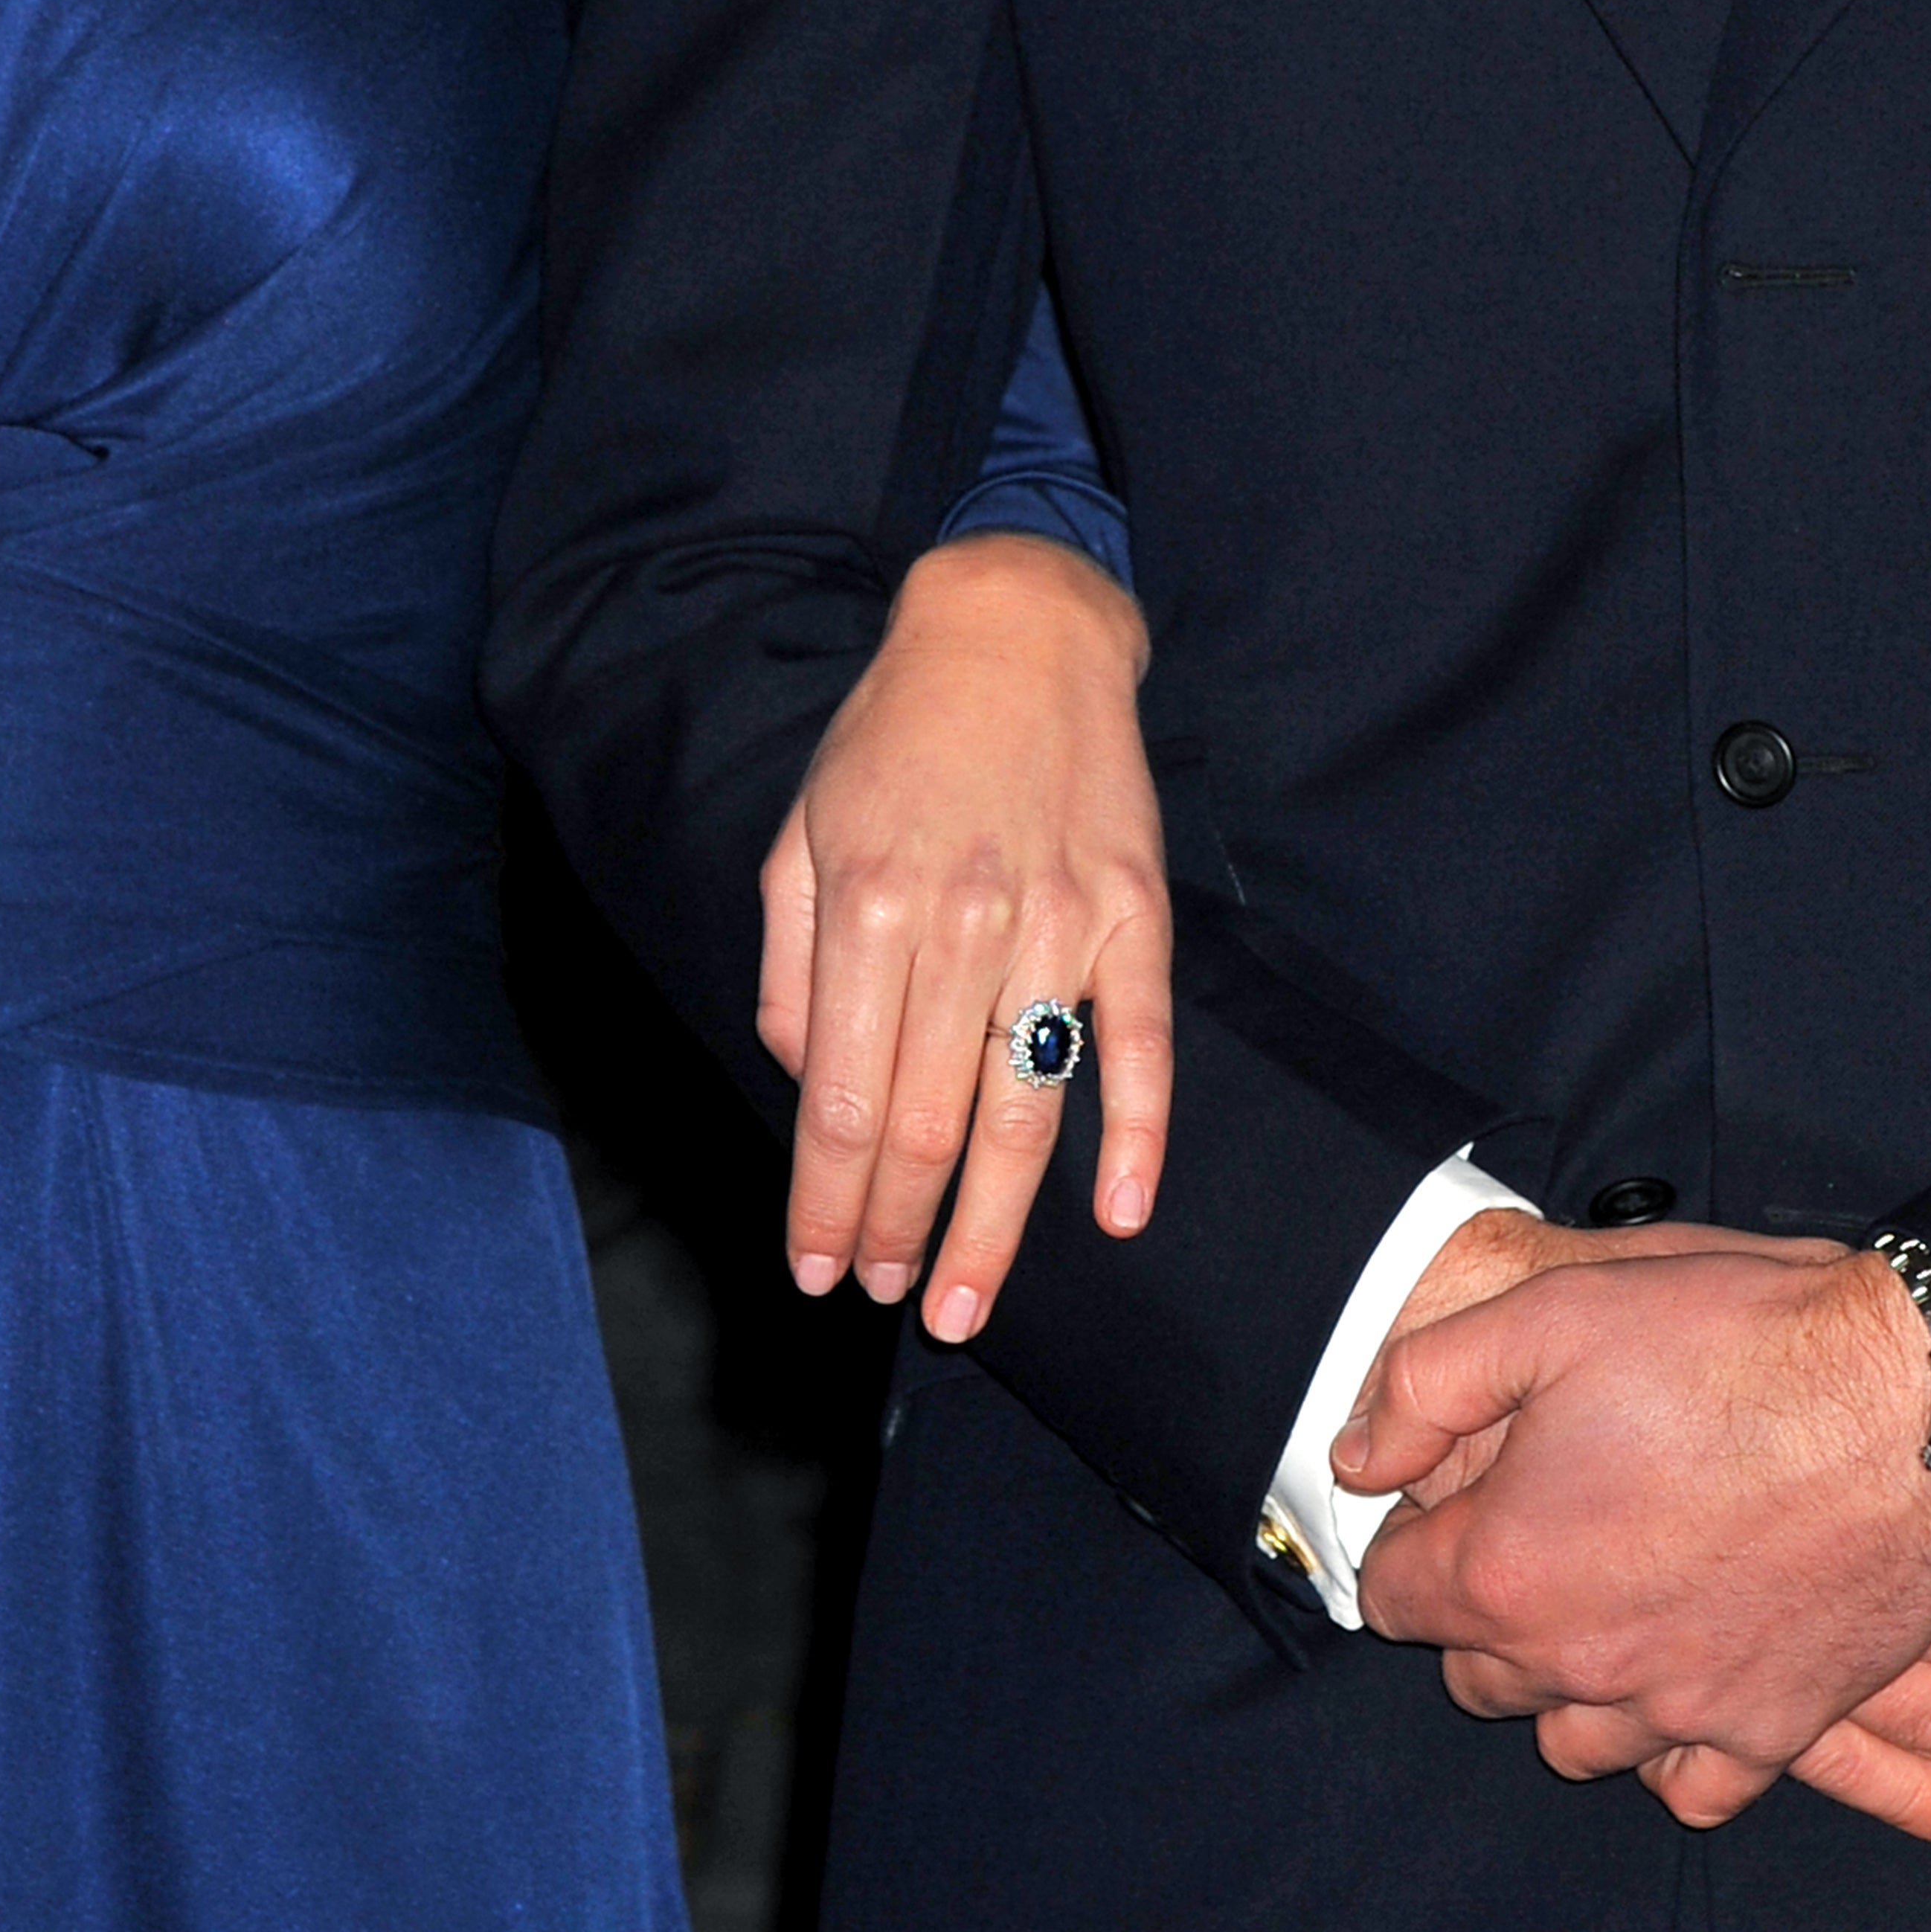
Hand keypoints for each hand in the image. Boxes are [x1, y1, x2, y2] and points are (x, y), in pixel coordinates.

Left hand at [758, 529, 1170, 1340]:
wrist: (1015, 627)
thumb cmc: (894, 735)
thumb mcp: (801, 830)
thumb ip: (789, 967)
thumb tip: (807, 1086)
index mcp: (866, 903)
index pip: (842, 1099)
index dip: (827, 1201)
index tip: (819, 1270)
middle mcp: (962, 921)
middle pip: (928, 1123)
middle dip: (901, 1233)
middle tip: (892, 1301)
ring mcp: (1059, 920)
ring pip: (1025, 1108)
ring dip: (995, 1224)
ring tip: (967, 1304)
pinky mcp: (1134, 912)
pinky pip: (1141, 1043)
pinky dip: (1137, 1136)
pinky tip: (1121, 1214)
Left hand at [1341, 1233, 1930, 1818]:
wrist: (1914, 1399)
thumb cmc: (1730, 1342)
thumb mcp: (1549, 1313)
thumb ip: (1424, 1387)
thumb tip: (1357, 1458)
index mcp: (1510, 1566)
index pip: (1395, 1594)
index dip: (1410, 1536)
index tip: (1449, 1499)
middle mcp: (1584, 1662)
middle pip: (1479, 1676)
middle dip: (1483, 1611)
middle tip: (1533, 1534)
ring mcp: (1683, 1708)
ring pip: (1574, 1741)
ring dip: (1569, 1682)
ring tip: (1604, 1601)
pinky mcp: (1776, 1727)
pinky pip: (1691, 1788)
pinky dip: (1670, 1748)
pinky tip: (1677, 1680)